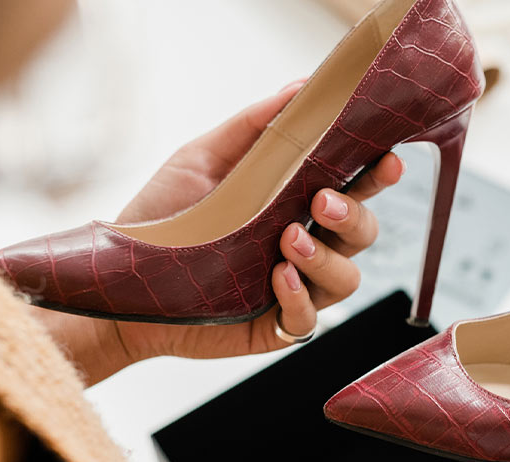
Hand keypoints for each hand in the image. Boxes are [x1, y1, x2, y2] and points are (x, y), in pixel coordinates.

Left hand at [33, 81, 402, 383]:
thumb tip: (301, 86)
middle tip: (322, 201)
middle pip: (364, 232)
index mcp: (295, 202)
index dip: (377, 174)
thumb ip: (253, 125)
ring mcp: (295, 288)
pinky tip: (278, 279)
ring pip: (347, 278)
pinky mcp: (276, 326)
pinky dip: (299, 298)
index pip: (353, 187)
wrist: (121, 280)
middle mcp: (305, 244)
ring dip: (326, 258)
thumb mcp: (201, 159)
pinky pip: (309, 319)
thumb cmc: (163, 217)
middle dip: (354, 215)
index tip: (387, 159)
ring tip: (288, 241)